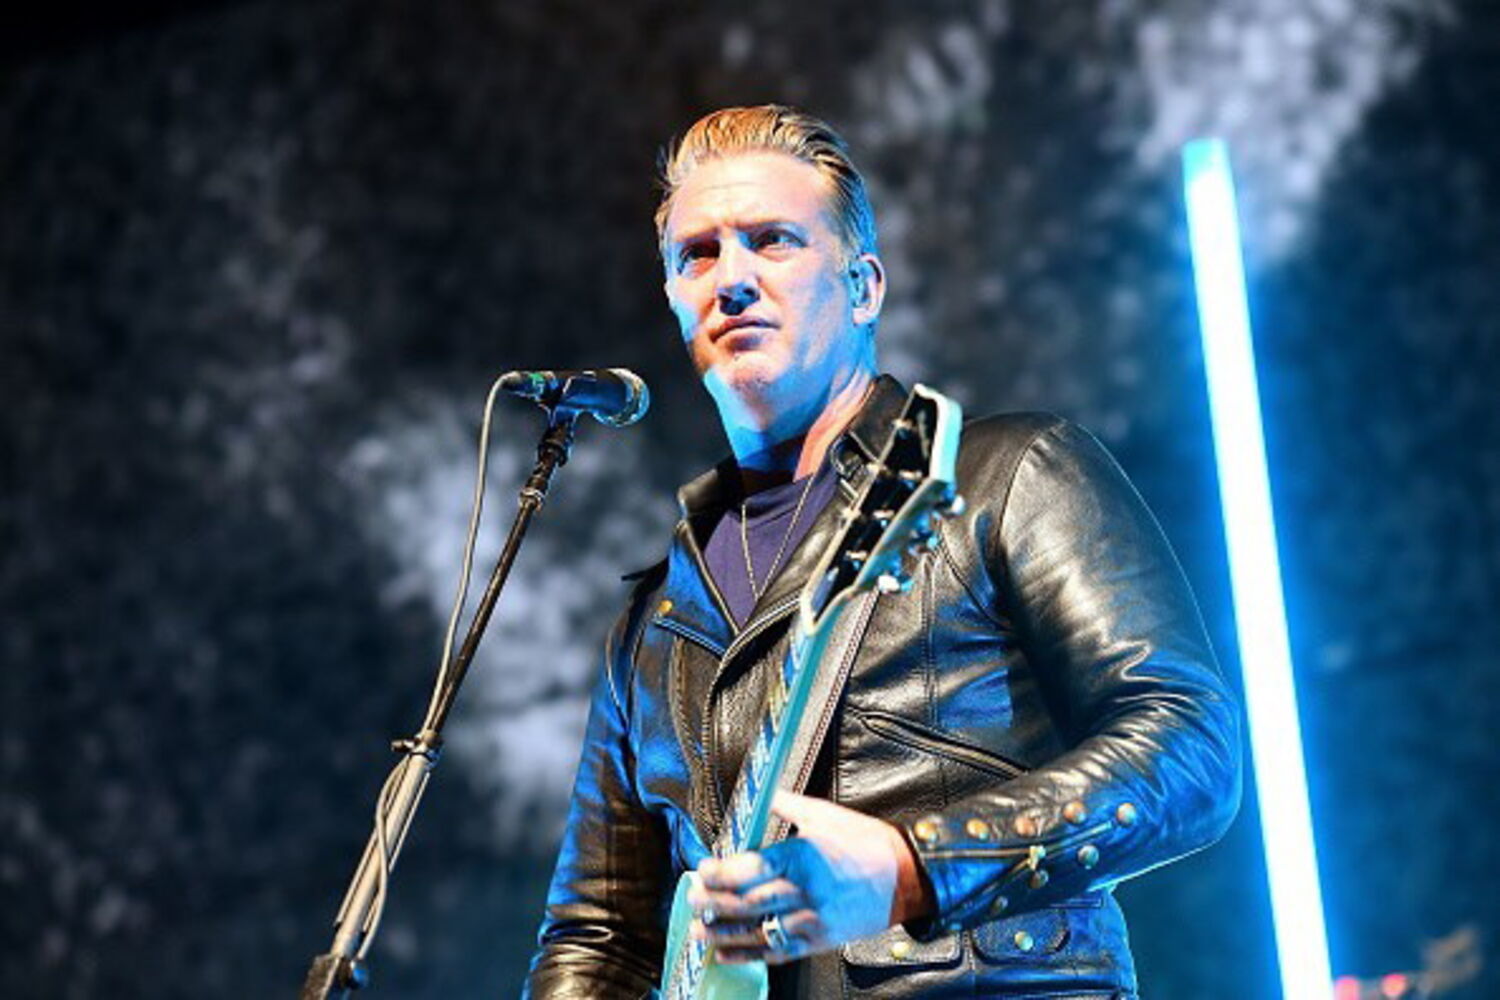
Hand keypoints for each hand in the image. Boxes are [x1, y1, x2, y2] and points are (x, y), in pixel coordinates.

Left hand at [687, 791, 931, 963]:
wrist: (907, 876)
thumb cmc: (866, 842)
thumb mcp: (825, 814)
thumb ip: (787, 804)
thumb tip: (761, 793)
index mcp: (802, 856)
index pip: (750, 868)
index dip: (720, 873)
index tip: (702, 870)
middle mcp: (803, 891)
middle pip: (748, 902)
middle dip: (714, 903)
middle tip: (692, 900)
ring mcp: (811, 920)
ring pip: (758, 931)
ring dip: (724, 933)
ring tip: (699, 930)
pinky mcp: (819, 940)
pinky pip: (778, 952)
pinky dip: (748, 954)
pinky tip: (726, 953)